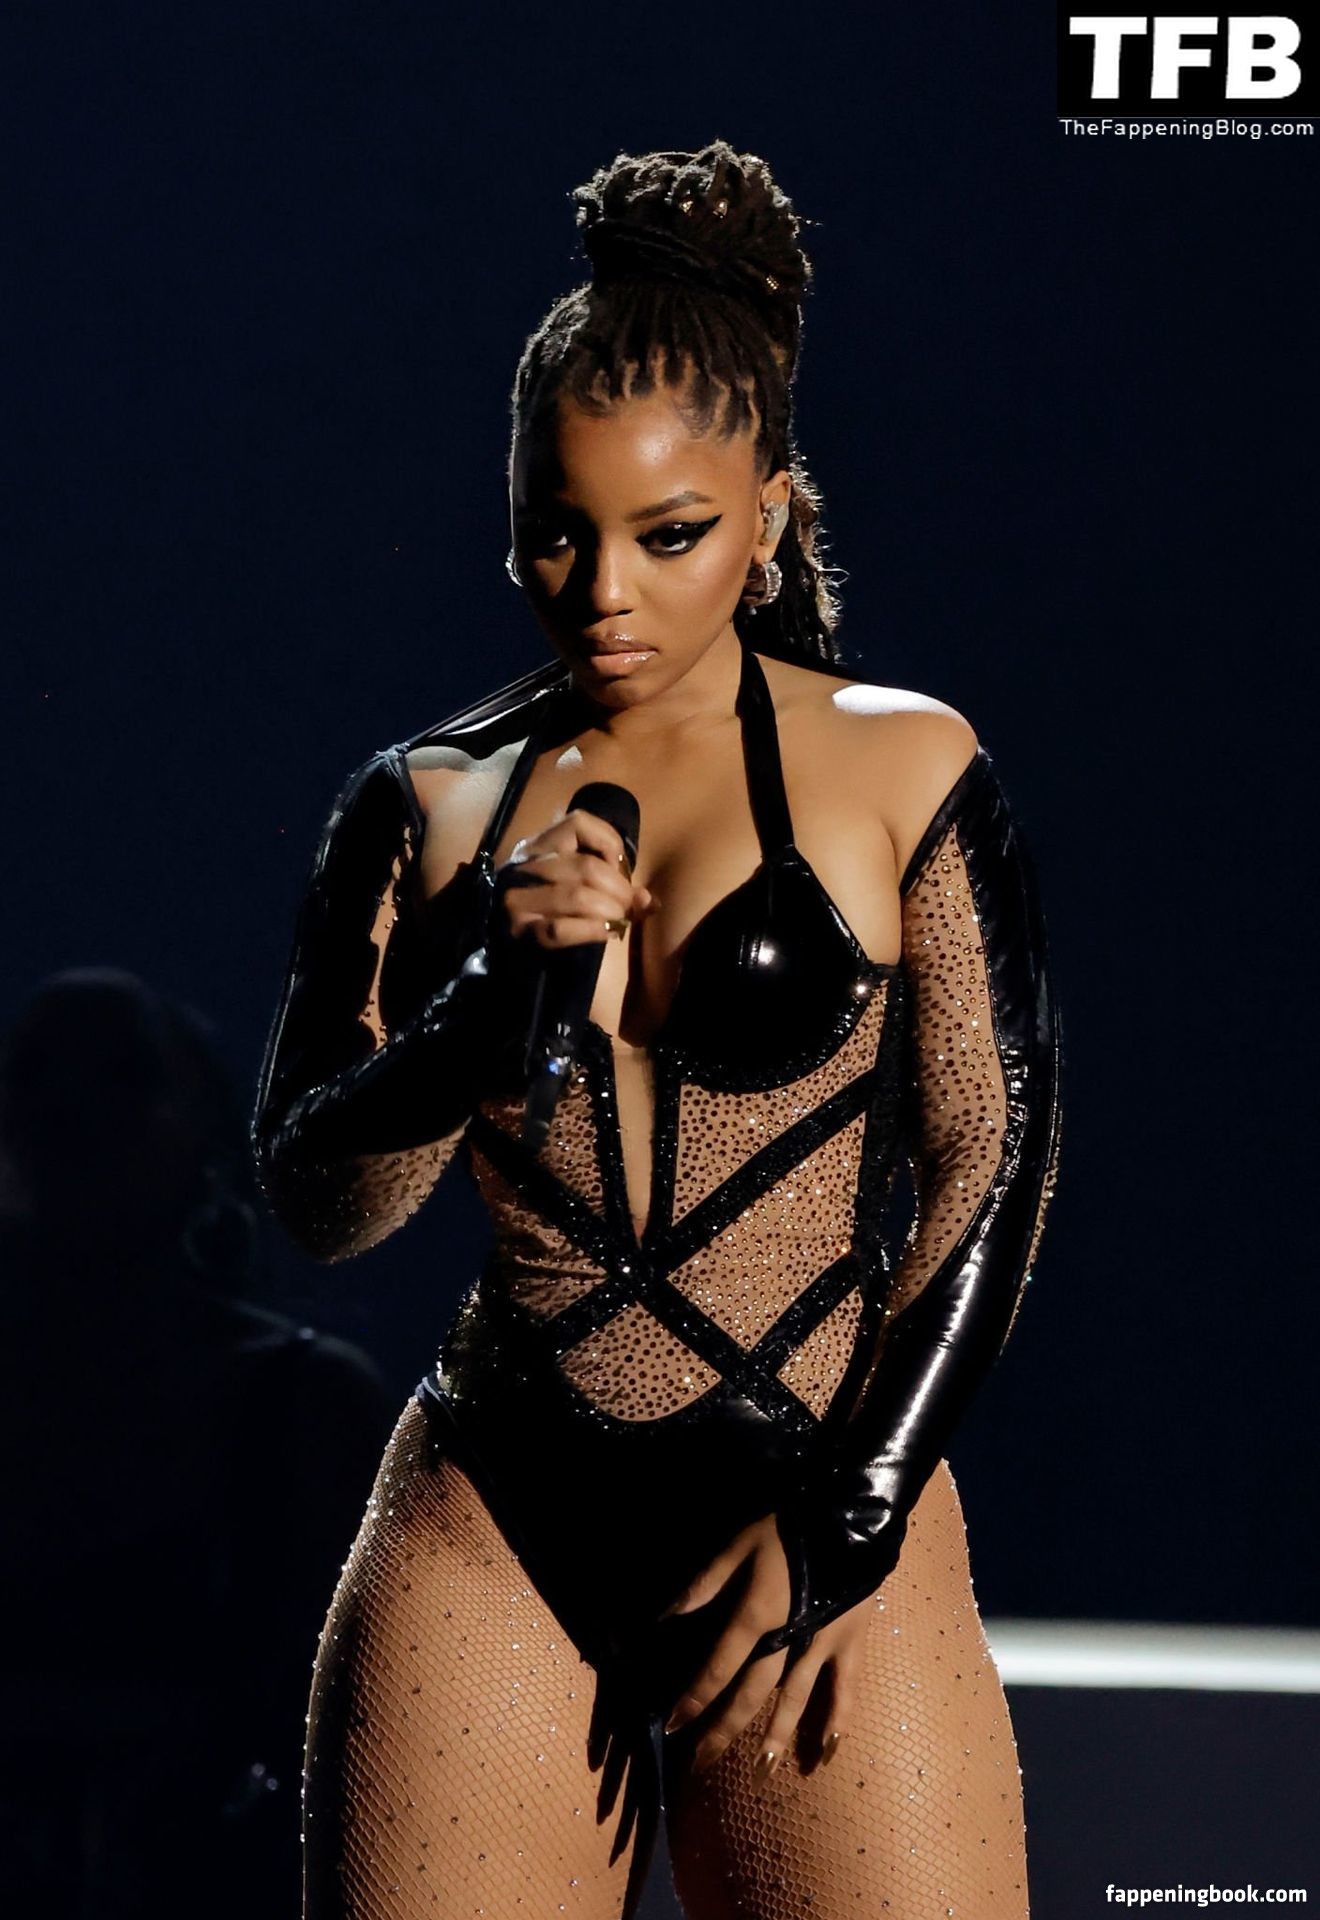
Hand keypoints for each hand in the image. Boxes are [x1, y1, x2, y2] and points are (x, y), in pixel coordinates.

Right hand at [497, 808, 658, 947]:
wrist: (503, 944)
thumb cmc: (547, 906)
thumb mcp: (573, 881)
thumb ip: (611, 882)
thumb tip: (649, 901)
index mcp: (538, 843)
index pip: (579, 823)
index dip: (611, 844)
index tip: (620, 867)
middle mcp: (524, 863)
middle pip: (586, 867)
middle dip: (619, 890)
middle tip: (629, 907)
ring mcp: (518, 897)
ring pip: (576, 896)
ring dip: (609, 912)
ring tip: (619, 921)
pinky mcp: (519, 929)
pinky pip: (561, 928)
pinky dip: (592, 931)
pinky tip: (605, 934)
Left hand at [661, 1514, 872, 1780]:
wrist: (851, 1516)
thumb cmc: (788, 1527)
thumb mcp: (739, 1544)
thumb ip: (705, 1582)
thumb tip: (666, 1614)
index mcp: (757, 1615)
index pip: (719, 1667)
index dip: (695, 1698)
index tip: (673, 1727)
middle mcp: (787, 1640)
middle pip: (752, 1694)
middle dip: (725, 1731)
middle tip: (702, 1766)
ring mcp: (822, 1646)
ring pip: (795, 1700)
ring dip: (775, 1738)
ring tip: (760, 1775)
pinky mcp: (851, 1643)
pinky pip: (845, 1690)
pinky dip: (837, 1721)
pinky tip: (826, 1752)